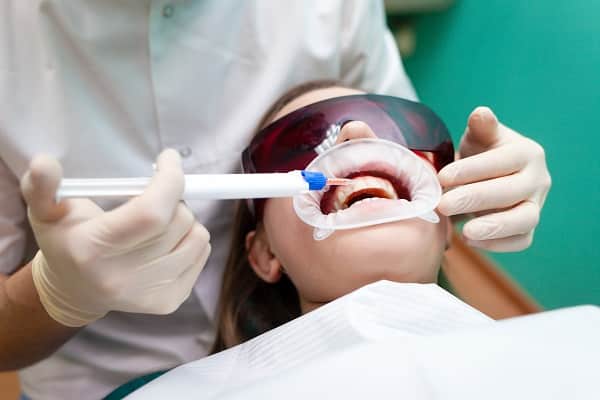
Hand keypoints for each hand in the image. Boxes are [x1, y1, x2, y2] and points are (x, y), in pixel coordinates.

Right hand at [21, 149, 210, 326]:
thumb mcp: (45, 210)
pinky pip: (202, 253)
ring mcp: (148, 294)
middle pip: (178, 221)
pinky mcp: (169, 302)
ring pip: (197, 237)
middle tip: (155, 195)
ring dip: (184, 219)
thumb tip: (44, 163)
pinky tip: (166, 241)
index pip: (151, 213)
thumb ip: (42, 186)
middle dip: (173, 197)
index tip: (168, 159)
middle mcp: (122, 278)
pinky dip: (191, 238)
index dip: (170, 180)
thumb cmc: (66, 240)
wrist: (76, 289)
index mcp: (92, 250)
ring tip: (158, 221)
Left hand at [437, 107, 550, 251]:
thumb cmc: (482, 153)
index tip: (442, 177)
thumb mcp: (479, 137)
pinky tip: (469, 241)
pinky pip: (521, 240)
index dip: (473, 170)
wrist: (488, 176)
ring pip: (525, 219)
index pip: (503, 161)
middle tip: (443, 205)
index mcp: (527, 153)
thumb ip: (481, 127)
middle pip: (512, 192)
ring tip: (464, 232)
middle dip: (475, 199)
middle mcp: (538, 180)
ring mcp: (536, 205)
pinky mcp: (528, 228)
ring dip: (495, 227)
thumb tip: (481, 113)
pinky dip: (498, 245)